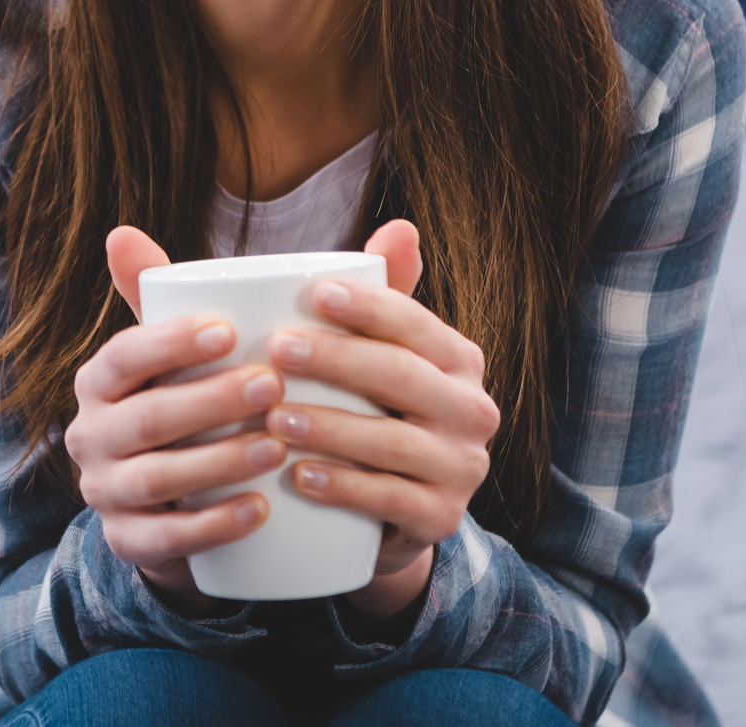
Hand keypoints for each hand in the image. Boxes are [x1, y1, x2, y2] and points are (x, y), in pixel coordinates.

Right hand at [65, 226, 289, 617]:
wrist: (180, 498)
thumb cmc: (207, 401)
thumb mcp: (212, 351)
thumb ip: (270, 292)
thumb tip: (397, 226)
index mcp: (102, 378)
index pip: (123, 354)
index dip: (168, 343)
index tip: (227, 330)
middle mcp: (90, 432)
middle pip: (144, 417)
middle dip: (206, 401)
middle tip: (272, 387)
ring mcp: (105, 491)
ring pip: (154, 479)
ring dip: (214, 462)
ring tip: (276, 448)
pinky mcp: (128, 542)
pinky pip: (163, 539)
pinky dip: (210, 526)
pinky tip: (258, 511)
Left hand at [264, 219, 498, 617]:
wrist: (386, 512)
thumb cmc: (369, 410)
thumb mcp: (374, 354)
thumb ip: (380, 294)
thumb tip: (401, 225)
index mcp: (456, 359)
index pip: (415, 323)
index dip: (368, 306)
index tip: (312, 292)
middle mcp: (472, 410)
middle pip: (402, 377)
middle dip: (338, 360)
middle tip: (275, 350)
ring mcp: (463, 468)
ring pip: (395, 441)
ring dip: (331, 427)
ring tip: (273, 416)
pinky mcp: (441, 518)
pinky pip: (392, 500)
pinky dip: (343, 487)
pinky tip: (298, 477)